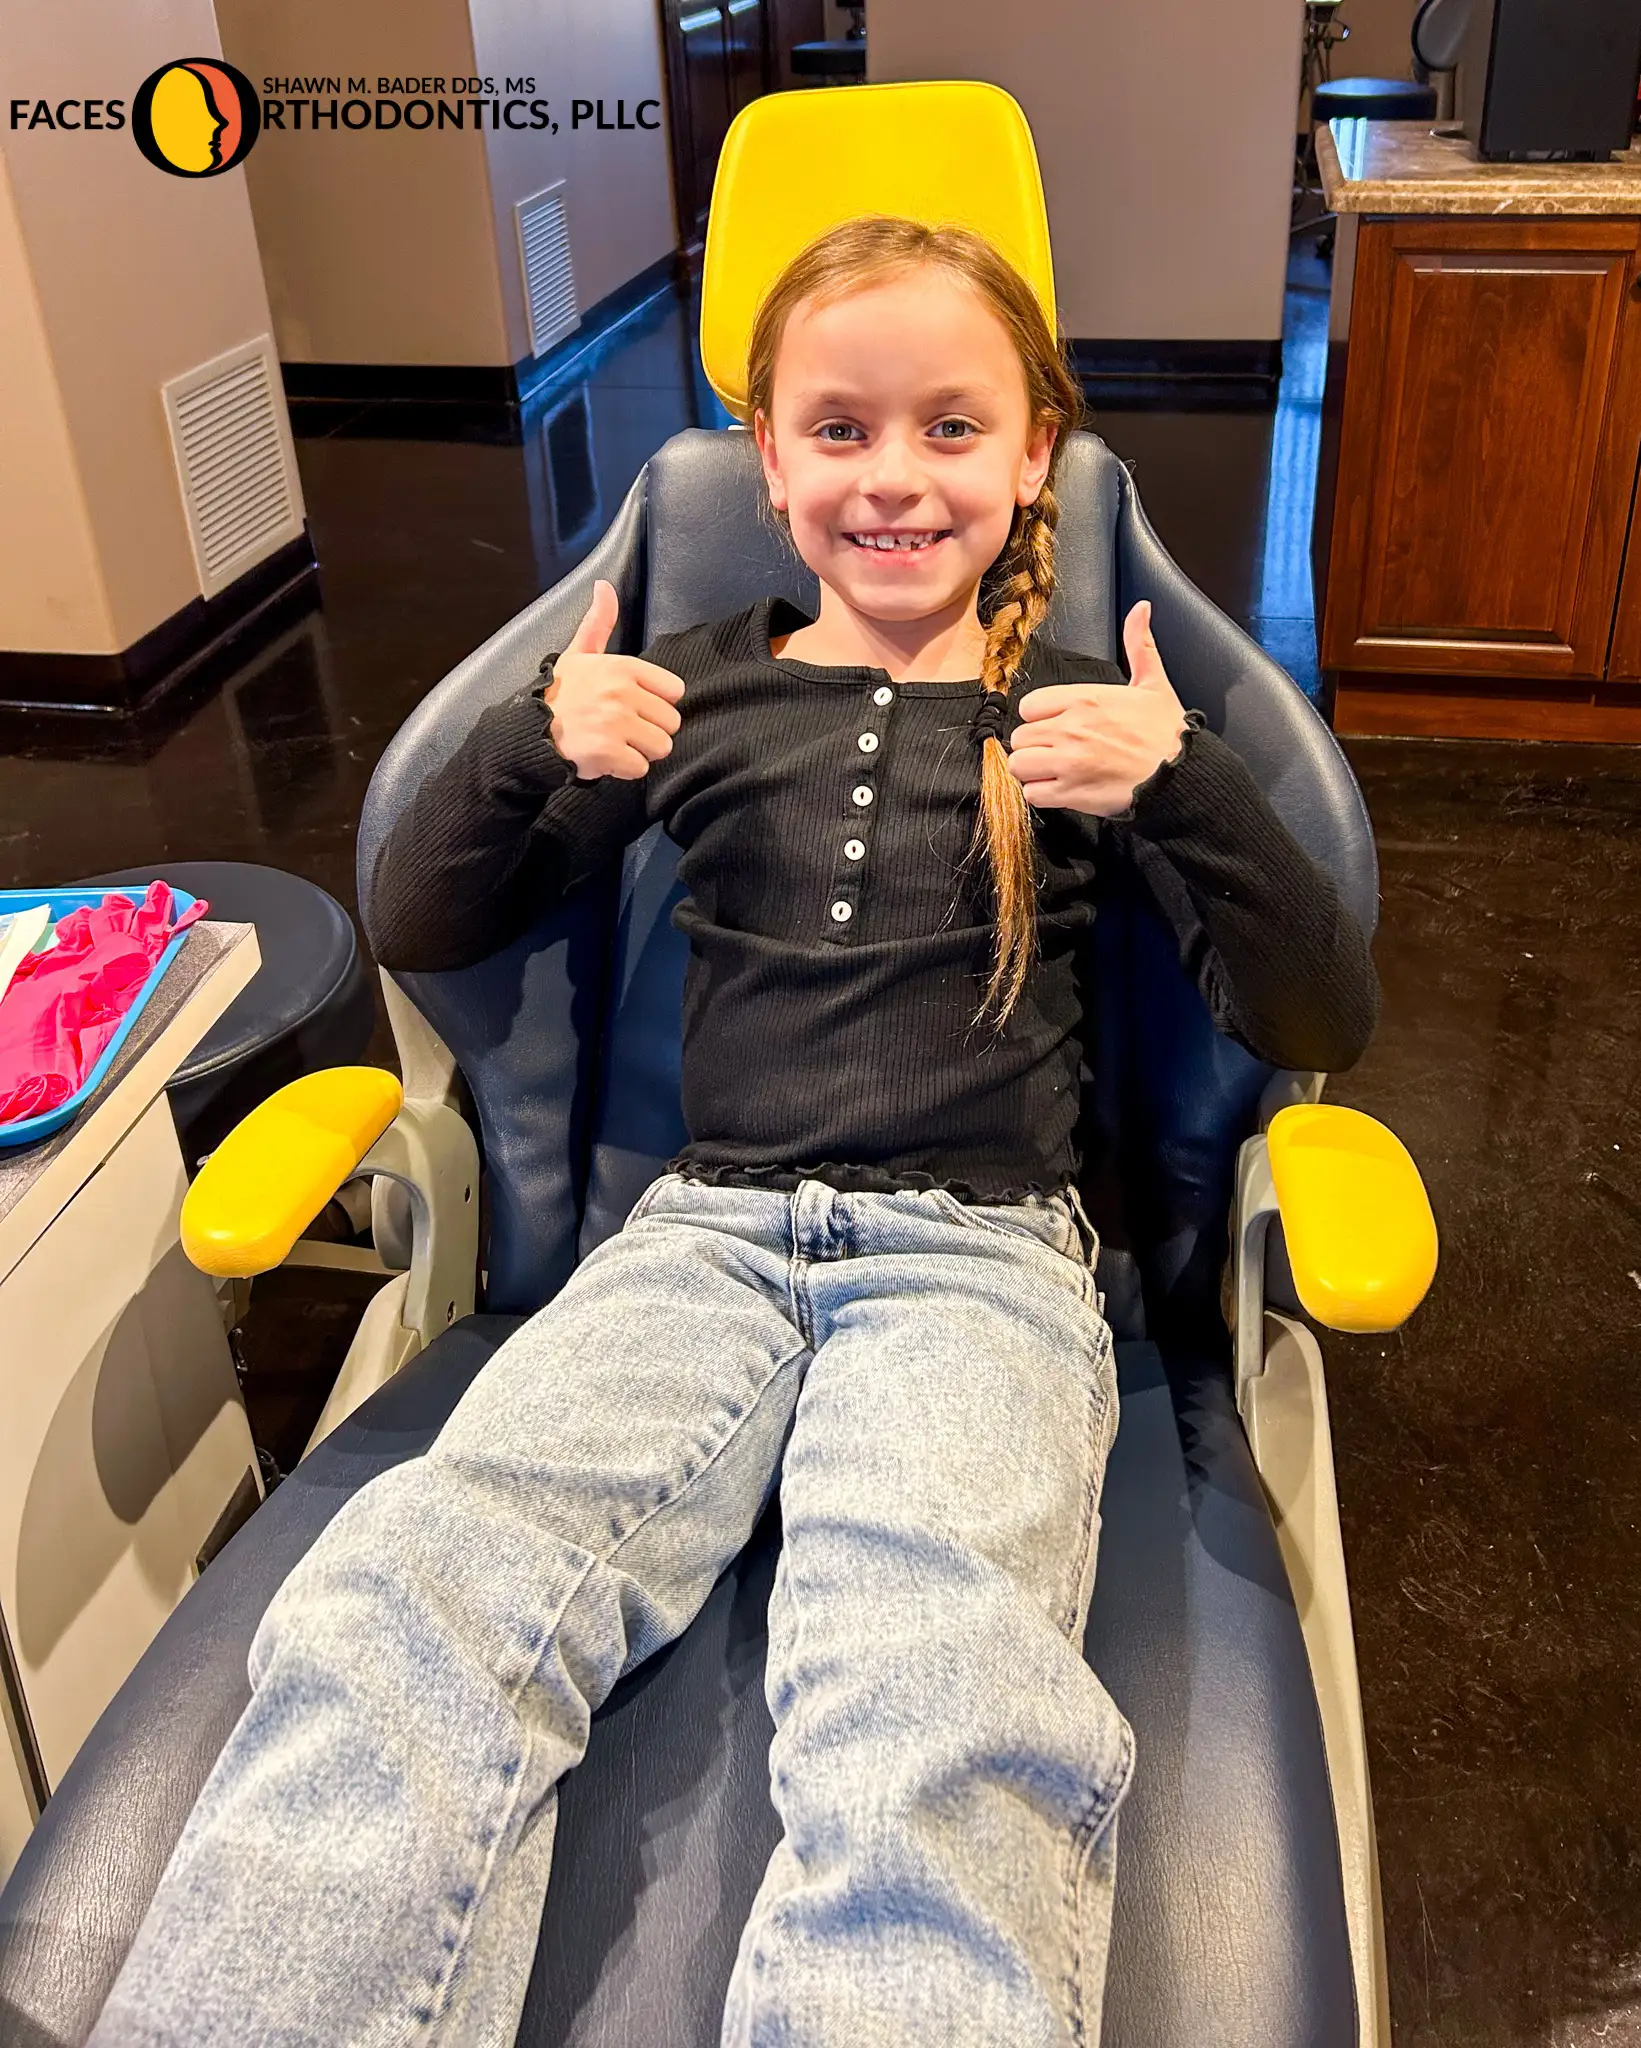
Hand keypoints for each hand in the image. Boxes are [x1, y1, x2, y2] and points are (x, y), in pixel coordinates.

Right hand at [543, 580, 684, 779]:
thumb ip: (599, 623)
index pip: (674, 691)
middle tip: (622, 728)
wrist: (530, 731)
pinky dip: (625, 769)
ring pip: (660, 747)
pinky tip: (606, 757)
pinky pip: (640, 768)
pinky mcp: (608, 753)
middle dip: (650, 730)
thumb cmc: (561, 694)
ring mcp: (615, 723)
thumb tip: (604, 586)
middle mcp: (621, 692)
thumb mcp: (579, 654)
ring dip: (640, 751)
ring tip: (615, 742)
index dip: (657, 703)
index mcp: (622, 667)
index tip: (635, 705)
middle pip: (671, 723)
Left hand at [1007, 600, 1188, 816]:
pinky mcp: (1071, 793)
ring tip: (1054, 771)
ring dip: (1033, 770)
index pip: (1029, 705)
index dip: (1038, 717)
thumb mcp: (1154, 682)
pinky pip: (1033, 794)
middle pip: (1020, 737)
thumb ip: (1139, 645)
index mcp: (1084, 699)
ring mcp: (1068, 763)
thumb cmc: (1168, 731)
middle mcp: (1070, 729)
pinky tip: (1061, 789)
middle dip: (1035, 745)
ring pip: (1020, 765)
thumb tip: (1141, 609)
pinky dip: (1042, 794)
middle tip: (1055, 751)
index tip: (1053, 724)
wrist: (1182, 774)